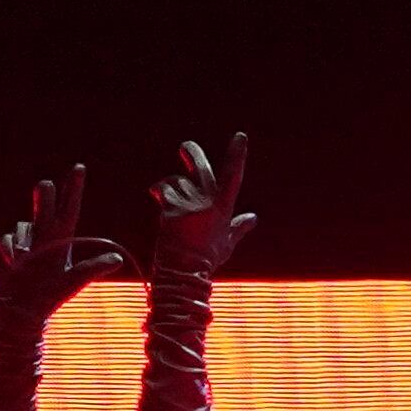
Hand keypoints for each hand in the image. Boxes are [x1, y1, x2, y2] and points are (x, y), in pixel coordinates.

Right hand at [0, 170, 127, 325]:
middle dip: (45, 195)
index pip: (70, 209)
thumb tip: (118, 258)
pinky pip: (6, 238)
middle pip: (45, 205)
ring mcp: (25, 242)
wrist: (18, 314)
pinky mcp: (7, 249)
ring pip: (22, 225)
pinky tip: (10, 264)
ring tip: (24, 262)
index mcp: (62, 240)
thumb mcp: (72, 283)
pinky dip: (7, 249)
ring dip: (23, 241)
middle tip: (45, 185)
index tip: (79, 167)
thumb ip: (92, 268)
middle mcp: (44, 236)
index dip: (74, 188)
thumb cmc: (48, 298)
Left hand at [147, 134, 255, 277]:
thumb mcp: (227, 243)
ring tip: (169, 198)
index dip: (237, 155)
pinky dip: (160, 191)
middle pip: (200, 169)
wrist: (183, 274)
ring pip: (177, 182)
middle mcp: (206, 204)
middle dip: (192, 153)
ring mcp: (188, 206)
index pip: (233, 176)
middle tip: (185, 148)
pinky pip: (163, 191)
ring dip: (172, 185)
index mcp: (222, 208)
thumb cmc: (206, 261)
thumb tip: (253, 218)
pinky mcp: (170, 211)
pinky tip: (158, 195)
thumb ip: (238, 227)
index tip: (240, 136)